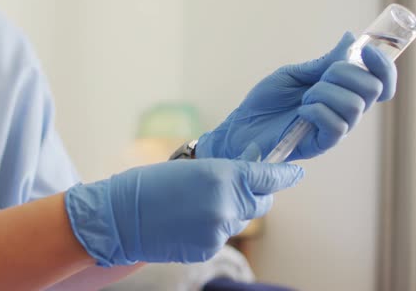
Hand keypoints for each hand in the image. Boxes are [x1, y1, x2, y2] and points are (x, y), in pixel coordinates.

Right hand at [64, 145, 302, 266]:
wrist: (121, 217)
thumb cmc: (150, 184)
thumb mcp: (192, 166)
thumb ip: (224, 171)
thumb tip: (246, 174)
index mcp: (223, 177)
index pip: (268, 177)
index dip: (285, 174)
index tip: (294, 172)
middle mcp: (227, 206)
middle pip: (261, 203)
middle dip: (256, 194)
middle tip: (239, 187)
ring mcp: (218, 231)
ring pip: (239, 220)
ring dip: (229, 211)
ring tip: (198, 205)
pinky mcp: (208, 249)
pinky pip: (221, 235)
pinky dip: (212, 227)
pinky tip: (189, 220)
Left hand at [196, 32, 396, 160]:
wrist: (242, 125)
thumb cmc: (266, 102)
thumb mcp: (295, 74)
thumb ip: (324, 63)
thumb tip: (350, 38)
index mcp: (342, 92)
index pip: (381, 83)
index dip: (383, 66)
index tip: (366, 50)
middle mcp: (345, 112)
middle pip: (372, 90)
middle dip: (344, 74)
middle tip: (318, 79)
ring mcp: (335, 129)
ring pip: (355, 106)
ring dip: (325, 94)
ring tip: (303, 98)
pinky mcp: (322, 145)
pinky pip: (337, 125)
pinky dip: (317, 111)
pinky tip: (300, 112)